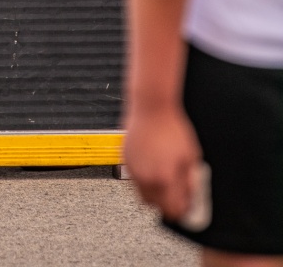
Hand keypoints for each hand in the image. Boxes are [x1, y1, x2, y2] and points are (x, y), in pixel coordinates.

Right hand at [124, 102, 202, 220]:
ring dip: (154, 193)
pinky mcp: (125, 159)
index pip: (173, 210)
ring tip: (164, 178)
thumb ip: (191, 180)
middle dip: (167, 203)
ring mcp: (133, 168)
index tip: (187, 205)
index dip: (182, 209)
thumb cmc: (172, 127)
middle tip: (176, 194)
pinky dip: (143, 178)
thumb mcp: (191, 156)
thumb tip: (192, 195)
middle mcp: (146, 177)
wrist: (151, 106)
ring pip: (142, 194)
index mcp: (164, 179)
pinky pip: (134, 178)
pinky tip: (154, 165)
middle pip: (155, 206)